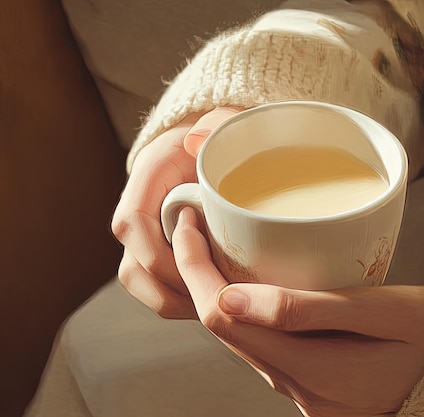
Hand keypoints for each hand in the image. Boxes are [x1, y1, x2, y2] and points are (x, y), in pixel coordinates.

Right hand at [112, 107, 241, 317]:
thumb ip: (214, 124)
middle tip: (217, 297)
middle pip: (133, 266)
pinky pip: (157, 285)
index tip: (196, 262)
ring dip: (175, 301)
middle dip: (171, 289)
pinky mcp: (161, 247)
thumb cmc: (224, 131)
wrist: (217, 139)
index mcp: (150, 175)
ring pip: (140, 282)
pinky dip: (181, 299)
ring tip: (217, 304)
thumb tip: (195, 142)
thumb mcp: (224, 120)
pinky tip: (216, 299)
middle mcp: (140, 207)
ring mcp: (148, 232)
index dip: (158, 252)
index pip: (132, 223)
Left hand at [171, 207, 423, 416]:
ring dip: (223, 296)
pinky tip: (253, 286)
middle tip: (199, 227)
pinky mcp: (312, 389)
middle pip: (226, 332)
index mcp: (314, 373)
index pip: (224, 318)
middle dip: (201, 278)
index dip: (196, 270)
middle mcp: (300, 393)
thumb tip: (229, 297)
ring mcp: (305, 396)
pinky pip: (266, 350)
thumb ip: (305, 309)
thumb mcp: (377, 311)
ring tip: (219, 248)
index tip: (191, 226)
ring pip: (243, 341)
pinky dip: (250, 316)